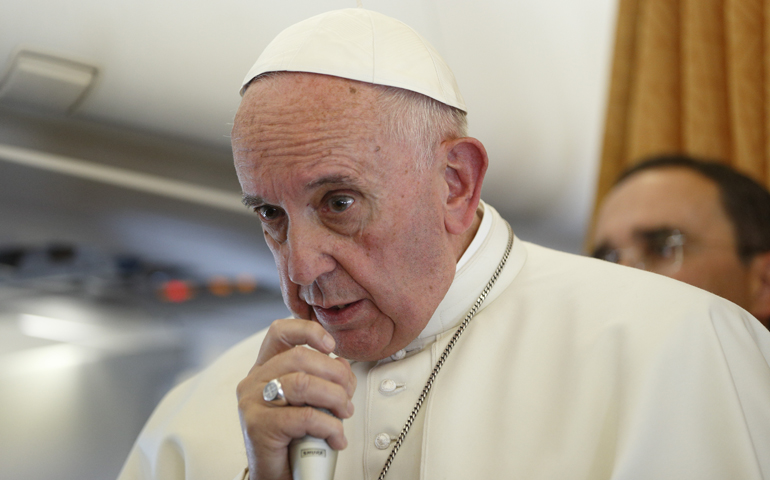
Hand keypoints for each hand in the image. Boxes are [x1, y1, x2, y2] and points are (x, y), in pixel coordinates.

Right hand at [237, 319, 356, 479]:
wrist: (276, 476)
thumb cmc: (294, 438)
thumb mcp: (310, 401)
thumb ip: (322, 378)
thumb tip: (341, 364)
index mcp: (266, 369)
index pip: (280, 332)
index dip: (308, 331)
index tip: (332, 346)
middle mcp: (254, 381)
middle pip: (300, 357)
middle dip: (335, 374)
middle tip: (347, 395)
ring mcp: (252, 402)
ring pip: (303, 383)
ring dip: (335, 398)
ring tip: (344, 414)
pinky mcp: (258, 426)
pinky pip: (304, 416)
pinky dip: (329, 426)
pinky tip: (336, 438)